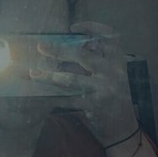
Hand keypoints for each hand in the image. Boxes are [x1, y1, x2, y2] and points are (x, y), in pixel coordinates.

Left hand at [31, 21, 139, 144]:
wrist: (124, 129)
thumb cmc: (114, 98)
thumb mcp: (113, 76)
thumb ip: (98, 62)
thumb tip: (67, 49)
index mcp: (118, 61)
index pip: (110, 37)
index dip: (93, 28)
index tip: (73, 27)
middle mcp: (113, 72)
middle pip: (83, 55)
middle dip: (59, 50)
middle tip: (41, 47)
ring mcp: (104, 89)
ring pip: (71, 79)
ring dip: (49, 75)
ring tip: (33, 73)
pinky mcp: (95, 105)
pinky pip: (68, 99)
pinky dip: (52, 97)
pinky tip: (39, 95)